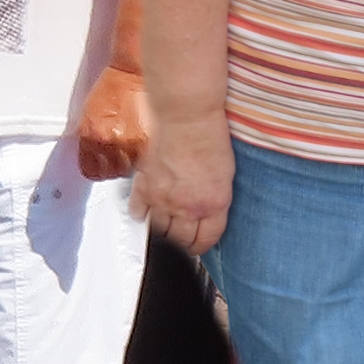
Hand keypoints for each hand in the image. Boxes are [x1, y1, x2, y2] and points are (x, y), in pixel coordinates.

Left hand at [75, 66, 149, 181]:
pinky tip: (143, 148)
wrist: (135, 73)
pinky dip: (145, 159)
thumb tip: (93, 157)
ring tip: (133, 149)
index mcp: (92, 136)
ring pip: (131, 170)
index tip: (101, 166)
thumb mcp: (90, 114)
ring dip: (131, 163)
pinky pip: (146, 163)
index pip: (90, 171)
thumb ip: (90, 139)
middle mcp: (111, 143)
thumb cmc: (114, 88)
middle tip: (120, 155)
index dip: (97, 168)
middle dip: (115, 165)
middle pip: (112, 173)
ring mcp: (133, 145)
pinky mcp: (151, 143)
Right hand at [138, 106, 234, 256]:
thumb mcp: (225, 174)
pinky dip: (140, 215)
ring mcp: (164, 199)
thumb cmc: (210, 137)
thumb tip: (207, 214)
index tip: (197, 246)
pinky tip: (144, 211)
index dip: (201, 246)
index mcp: (215, 204)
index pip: (207, 240)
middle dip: (181, 243)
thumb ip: (215, 199)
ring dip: (161, 231)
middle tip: (180, 240)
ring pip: (158, 232)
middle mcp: (189, 207)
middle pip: (181, 241)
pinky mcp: (145, 187)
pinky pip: (137, 213)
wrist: (187, 116)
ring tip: (163, 226)